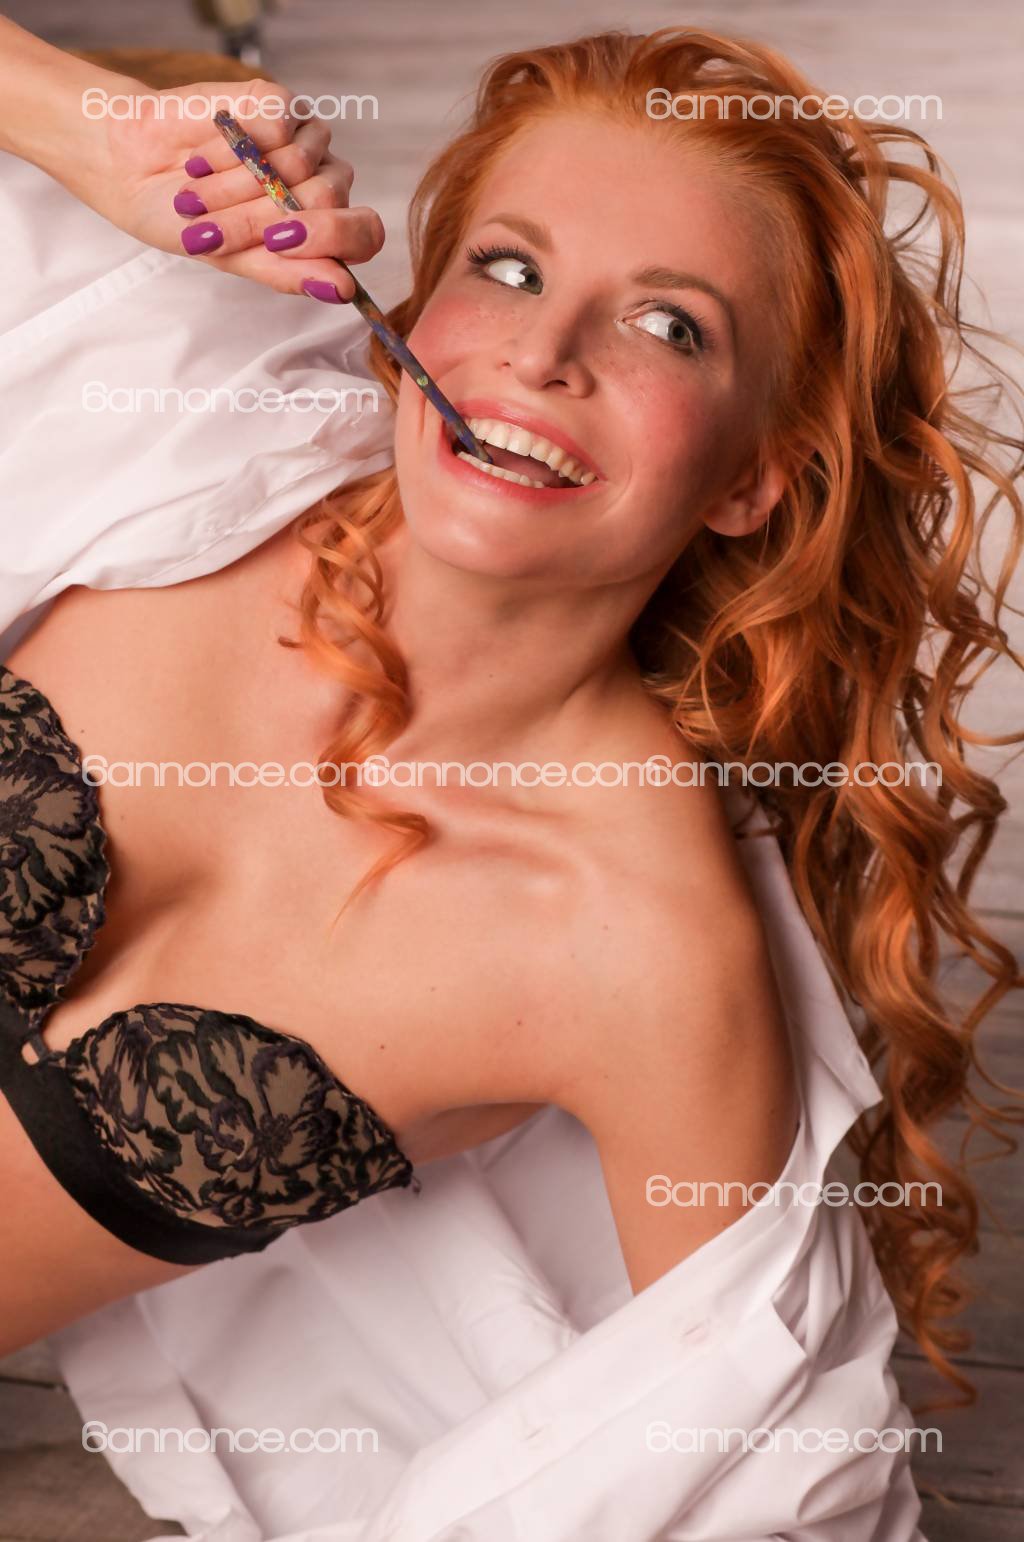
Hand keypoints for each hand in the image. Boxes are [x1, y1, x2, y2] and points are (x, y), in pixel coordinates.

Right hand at [98, 77, 382, 299]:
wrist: (134, 171)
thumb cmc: (188, 221)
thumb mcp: (237, 259)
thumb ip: (290, 273)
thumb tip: (342, 289)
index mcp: (324, 230)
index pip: (363, 233)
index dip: (331, 238)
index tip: (279, 241)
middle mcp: (322, 183)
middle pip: (326, 200)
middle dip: (261, 218)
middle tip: (211, 225)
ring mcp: (304, 141)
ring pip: (304, 163)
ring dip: (241, 186)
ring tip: (198, 192)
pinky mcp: (279, 104)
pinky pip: (280, 125)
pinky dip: (234, 148)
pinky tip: (203, 157)